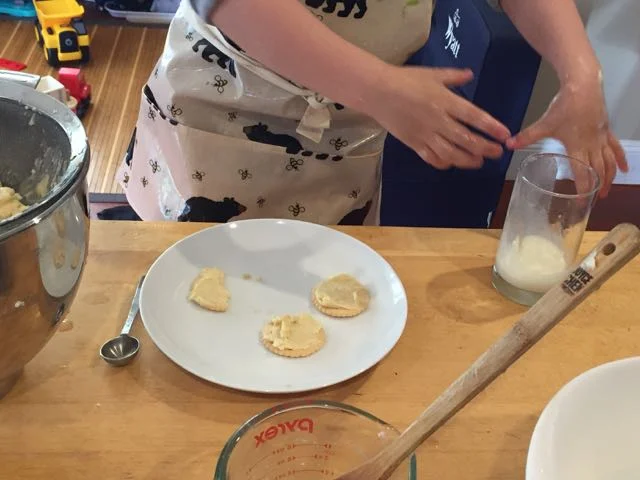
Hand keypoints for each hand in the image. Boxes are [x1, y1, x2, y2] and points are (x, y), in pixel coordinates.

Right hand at [365, 66, 510, 169]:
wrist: (377, 92)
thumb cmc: (405, 79)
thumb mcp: (432, 74)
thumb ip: (454, 76)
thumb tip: (470, 75)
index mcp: (445, 101)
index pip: (473, 116)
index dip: (491, 127)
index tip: (505, 134)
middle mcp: (438, 120)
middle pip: (466, 139)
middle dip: (485, 148)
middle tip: (497, 153)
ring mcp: (425, 134)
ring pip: (451, 153)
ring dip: (468, 160)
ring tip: (479, 162)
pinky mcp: (413, 143)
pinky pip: (431, 158)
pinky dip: (444, 163)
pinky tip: (452, 163)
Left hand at [506, 78, 627, 197]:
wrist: (583, 86)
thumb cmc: (565, 105)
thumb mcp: (544, 123)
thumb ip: (527, 136)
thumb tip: (509, 144)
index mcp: (578, 147)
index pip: (584, 174)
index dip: (584, 190)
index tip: (582, 202)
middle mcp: (592, 145)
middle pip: (599, 171)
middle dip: (598, 188)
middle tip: (596, 202)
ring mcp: (601, 138)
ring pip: (609, 162)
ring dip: (610, 177)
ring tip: (608, 191)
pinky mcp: (606, 130)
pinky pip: (615, 147)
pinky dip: (620, 159)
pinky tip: (624, 168)